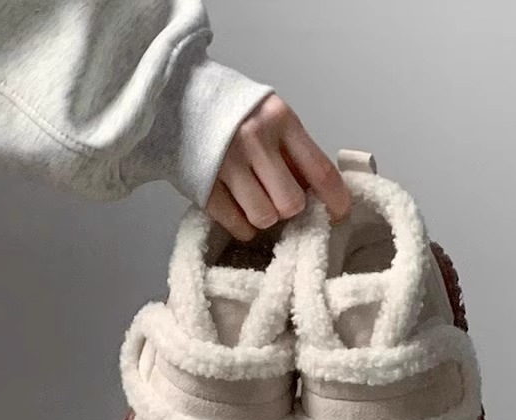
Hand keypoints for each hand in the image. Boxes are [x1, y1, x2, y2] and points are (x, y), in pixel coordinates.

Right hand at [206, 94, 351, 240]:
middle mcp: (255, 140)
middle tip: (279, 197)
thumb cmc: (232, 112)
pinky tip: (240, 211)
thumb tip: (319, 193)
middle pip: (292, 203)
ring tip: (255, 201)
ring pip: (265, 216)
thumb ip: (293, 150)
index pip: (321, 171)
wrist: (176, 97)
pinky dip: (244, 227)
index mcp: (281, 120)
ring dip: (265, 217)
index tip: (339, 215)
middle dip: (290, 208)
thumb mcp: (270, 116)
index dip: (336, 201)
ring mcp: (227, 164)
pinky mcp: (204, 185)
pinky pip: (237, 225)